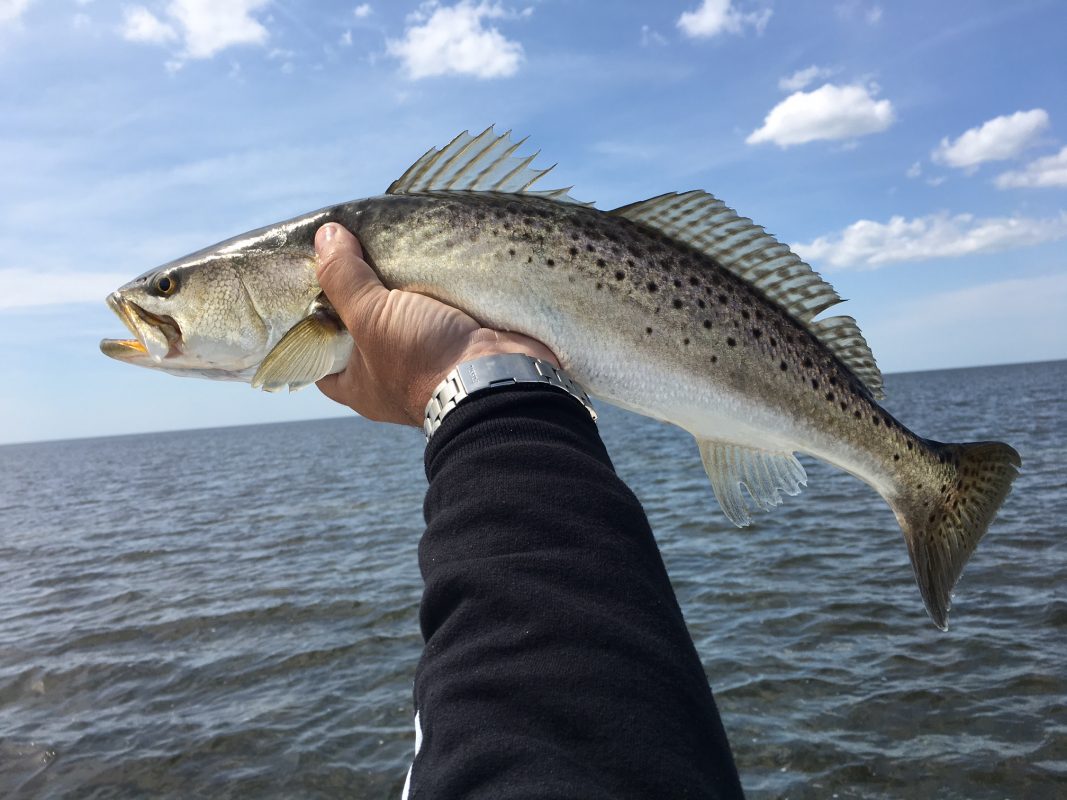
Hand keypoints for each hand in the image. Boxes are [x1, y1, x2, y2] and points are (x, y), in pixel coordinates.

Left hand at [314, 223, 558, 426]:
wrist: (500, 375)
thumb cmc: (423, 358)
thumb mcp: (371, 316)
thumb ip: (343, 277)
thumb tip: (324, 237)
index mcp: (360, 385)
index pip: (320, 358)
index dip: (309, 324)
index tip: (307, 289)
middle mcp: (389, 377)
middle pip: (360, 330)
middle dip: (357, 297)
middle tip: (348, 256)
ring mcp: (425, 360)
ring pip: (400, 317)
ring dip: (395, 288)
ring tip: (383, 246)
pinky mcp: (455, 341)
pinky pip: (433, 310)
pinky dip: (427, 288)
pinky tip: (418, 258)